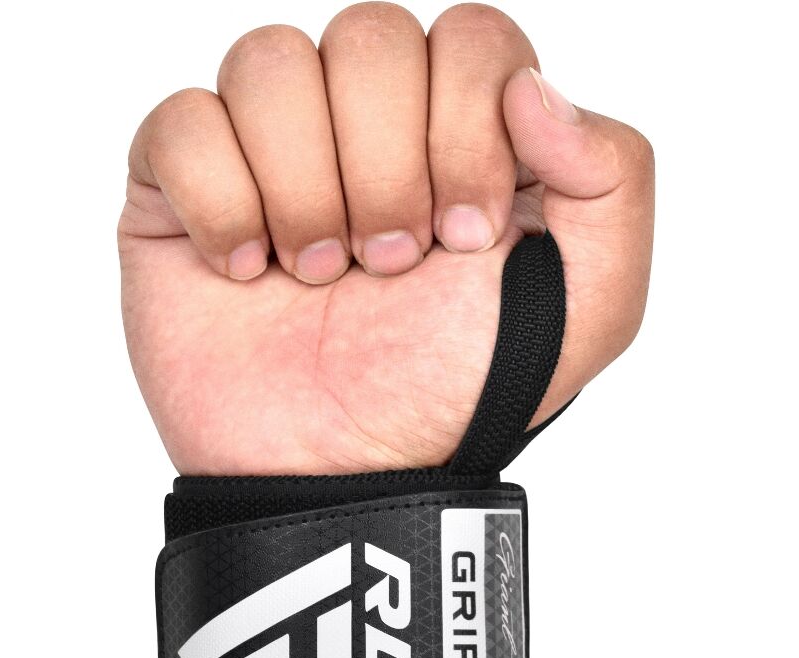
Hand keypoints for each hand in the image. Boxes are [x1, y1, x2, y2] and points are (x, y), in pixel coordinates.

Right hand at [119, 3, 653, 475]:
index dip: (466, 129)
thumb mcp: (588, 309)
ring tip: (315, 277)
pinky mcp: (184, 185)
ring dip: (305, 191)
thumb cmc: (445, 395)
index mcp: (461, 134)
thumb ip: (617, 179)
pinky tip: (244, 270)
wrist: (337, 472)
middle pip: (369, 37)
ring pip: (269, 63)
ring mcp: (271, 152)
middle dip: (386, 171)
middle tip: (388, 266)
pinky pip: (181, 123)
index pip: (470, 38)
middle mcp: (366, 128)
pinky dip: (219, 205)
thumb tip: (531, 87)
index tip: (462, 240)